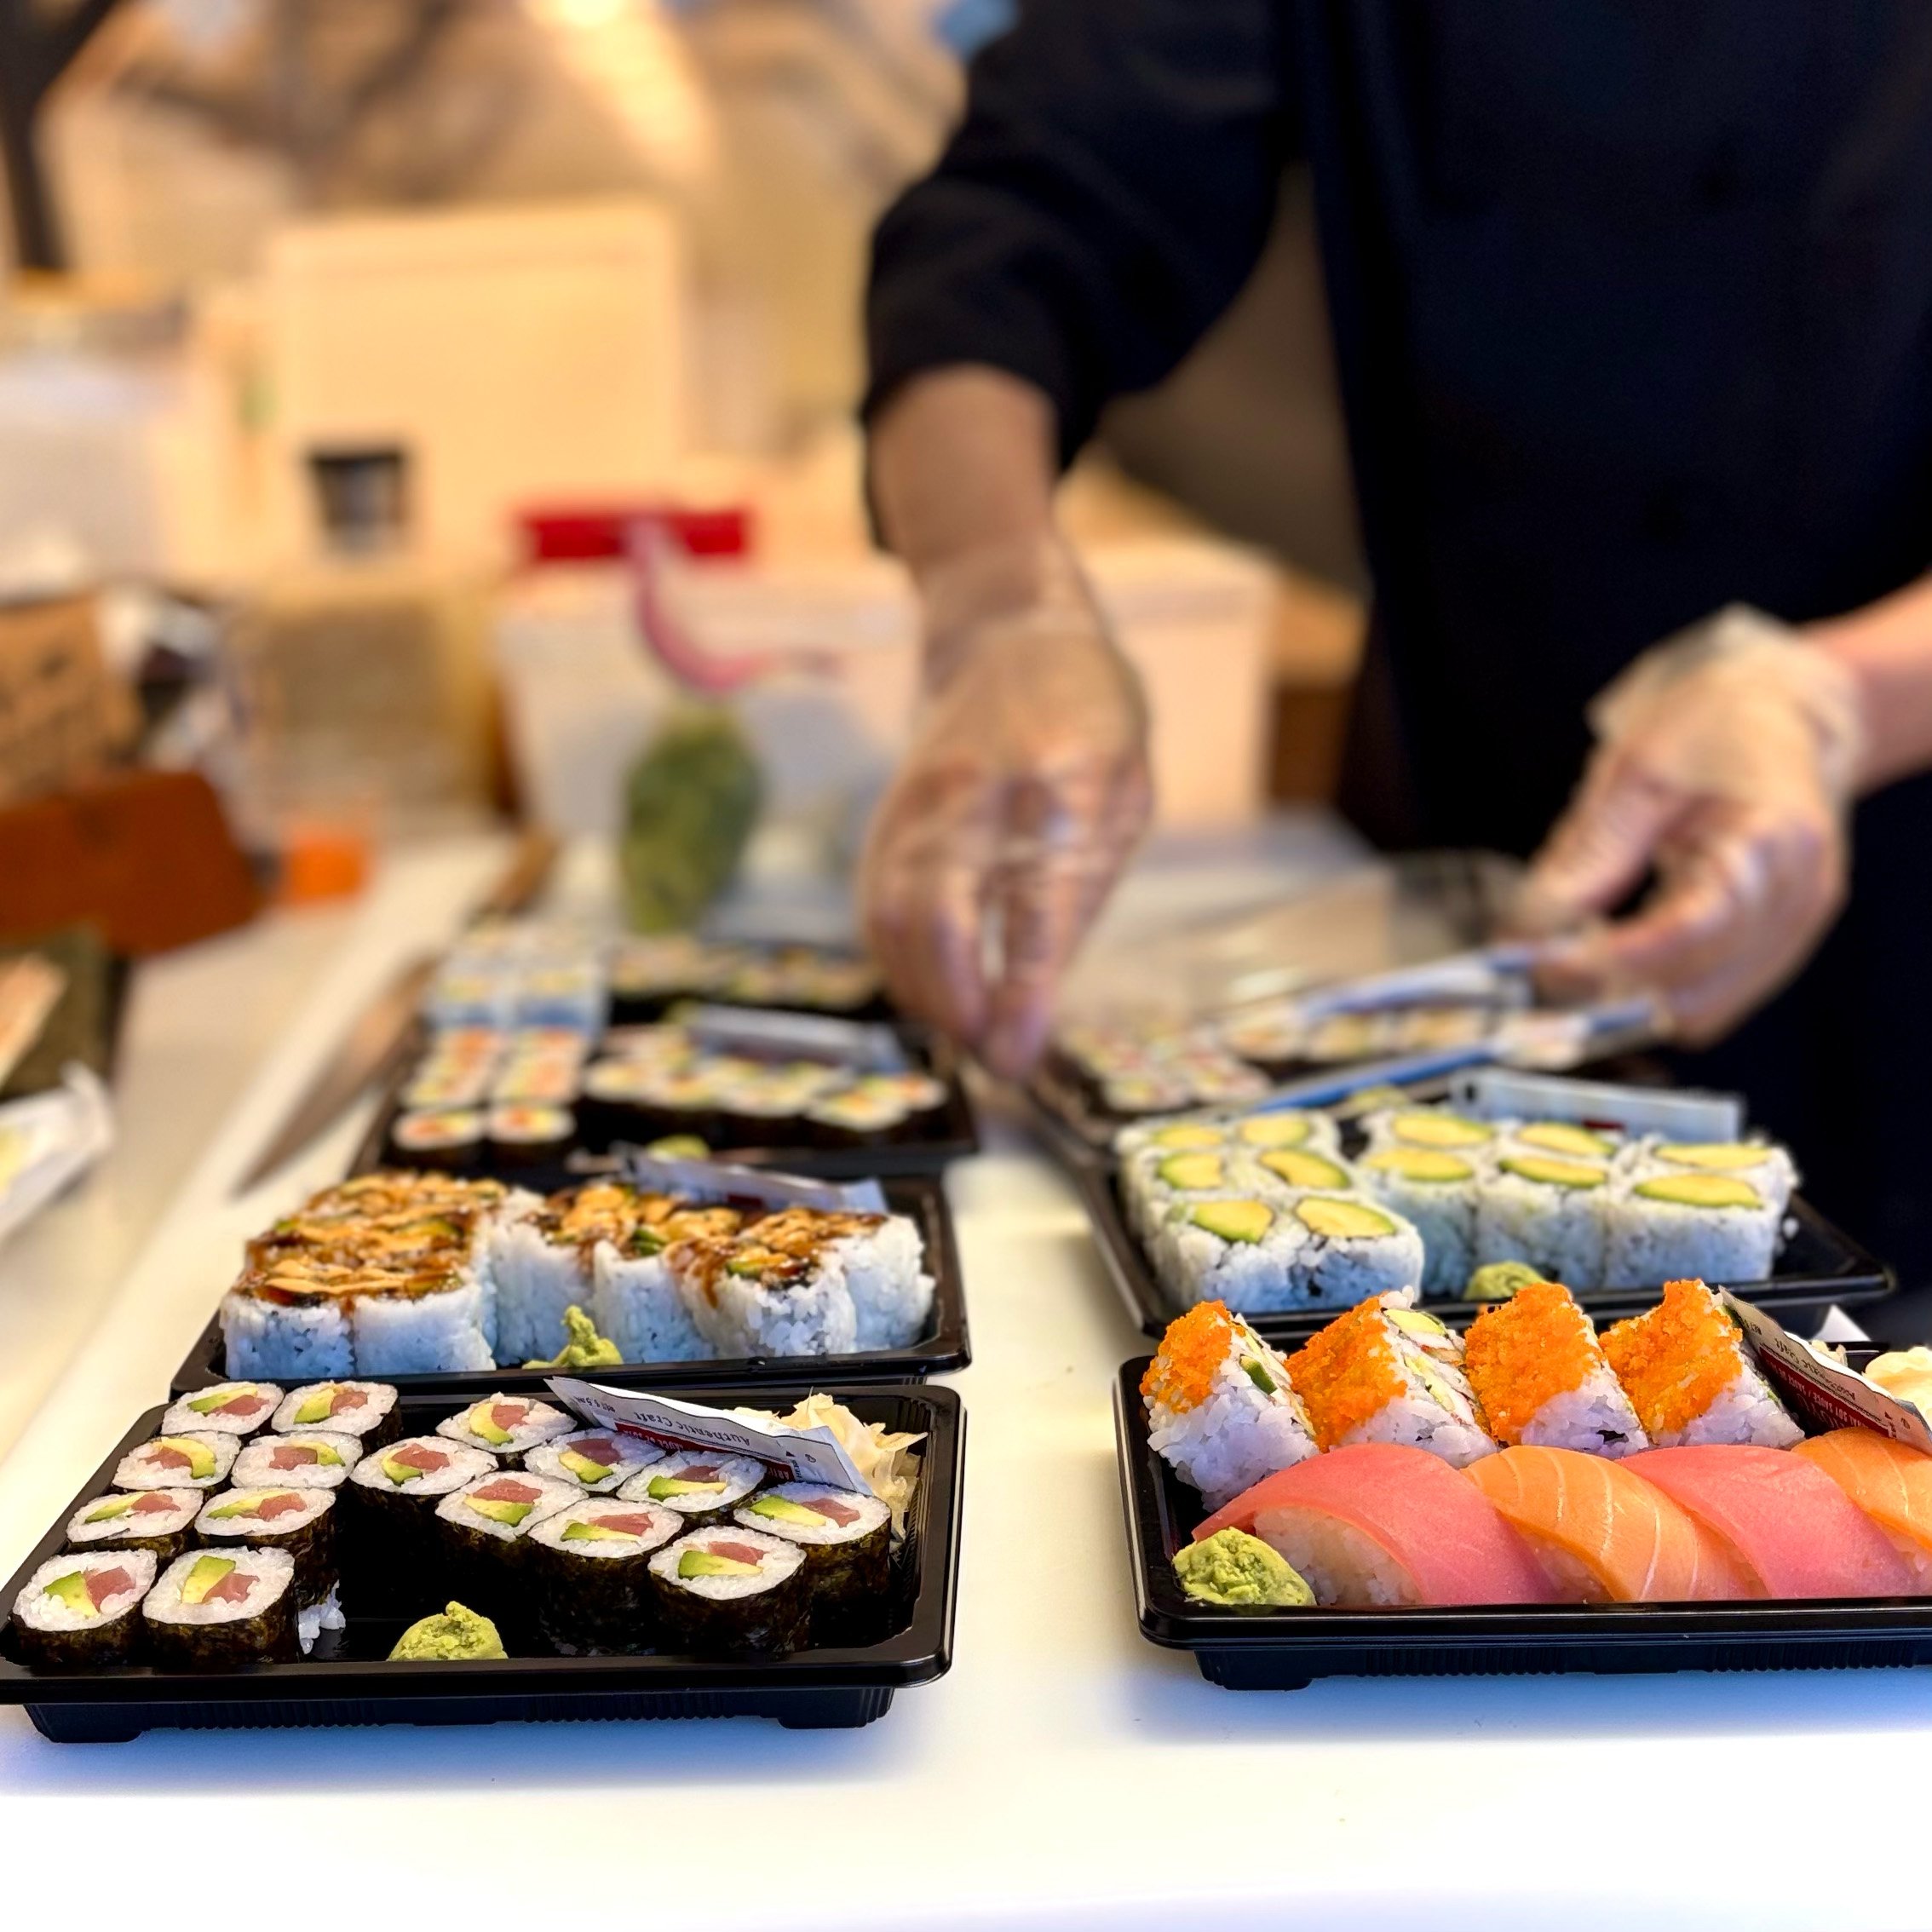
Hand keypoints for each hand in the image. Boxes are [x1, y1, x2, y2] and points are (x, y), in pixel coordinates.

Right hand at [861, 539, 1152, 1077]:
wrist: (1010, 637)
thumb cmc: (1092, 724)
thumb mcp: (1127, 796)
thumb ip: (1086, 892)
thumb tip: (1035, 1004)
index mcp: (1063, 782)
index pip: (1035, 904)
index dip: (1020, 991)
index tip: (1015, 1056)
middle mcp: (977, 791)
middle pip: (937, 916)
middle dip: (956, 1005)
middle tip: (991, 1053)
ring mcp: (920, 802)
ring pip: (892, 920)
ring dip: (923, 994)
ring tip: (969, 1030)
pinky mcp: (886, 819)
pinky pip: (875, 908)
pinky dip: (898, 965)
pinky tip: (934, 989)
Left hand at [1518, 607, 1864, 1045]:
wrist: (1783, 715)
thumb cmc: (1712, 729)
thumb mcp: (1638, 773)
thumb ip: (1592, 853)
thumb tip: (1527, 927)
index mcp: (1775, 837)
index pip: (1699, 925)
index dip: (1620, 957)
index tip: (1548, 964)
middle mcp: (1799, 896)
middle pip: (1699, 982)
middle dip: (1610, 987)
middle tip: (1532, 966)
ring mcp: (1794, 928)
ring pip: (1703, 1009)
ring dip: (1628, 1001)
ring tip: (1565, 957)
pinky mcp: (1776, 948)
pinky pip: (1711, 1001)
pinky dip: (1654, 993)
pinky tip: (1609, 958)